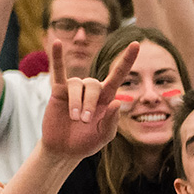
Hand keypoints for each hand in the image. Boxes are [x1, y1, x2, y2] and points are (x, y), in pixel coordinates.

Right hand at [41, 39, 137, 159]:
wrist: (65, 149)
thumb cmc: (87, 141)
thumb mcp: (104, 135)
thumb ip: (112, 121)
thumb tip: (117, 102)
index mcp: (107, 97)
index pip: (119, 75)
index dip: (127, 60)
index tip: (136, 44)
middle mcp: (92, 89)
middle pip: (94, 86)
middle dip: (90, 104)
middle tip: (84, 121)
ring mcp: (75, 88)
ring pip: (77, 85)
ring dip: (76, 102)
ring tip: (74, 118)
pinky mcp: (59, 91)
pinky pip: (58, 71)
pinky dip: (57, 57)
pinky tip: (57, 43)